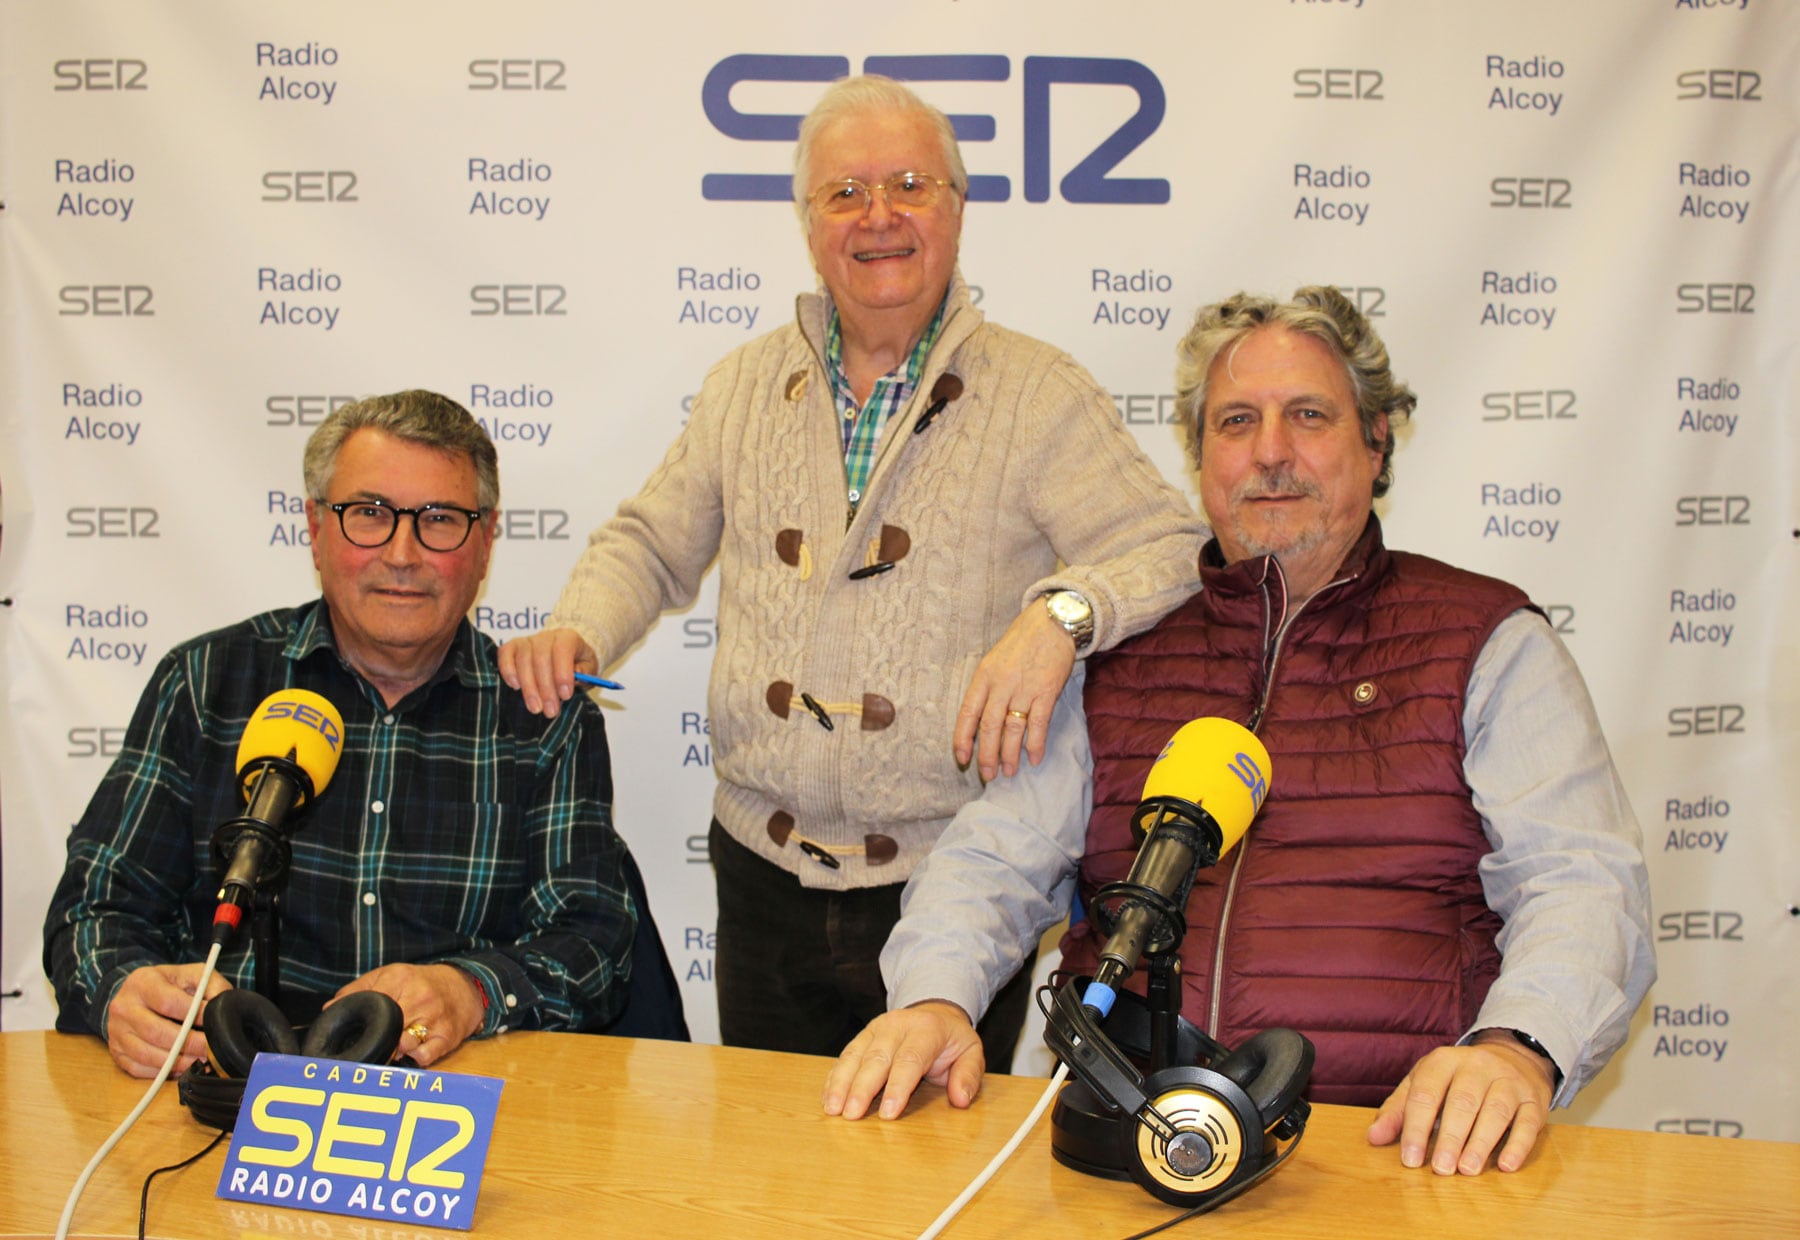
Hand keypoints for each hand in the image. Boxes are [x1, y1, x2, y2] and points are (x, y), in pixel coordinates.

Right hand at [105, 962, 233, 1078]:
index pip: (168, 1003)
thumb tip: (221, 1004)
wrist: (137, 993)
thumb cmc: (170, 984)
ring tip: (200, 1061)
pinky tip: (181, 1068)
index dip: (194, 1016)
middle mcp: (123, 1007)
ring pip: (146, 1054)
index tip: (213, 1024)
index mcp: (142, 982)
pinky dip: (161, 1072)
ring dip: (177, 1062)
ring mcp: (116, 1031)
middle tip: (210, 1050)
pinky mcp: (116, 1051)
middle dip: (188, 1044)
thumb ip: (211, 985)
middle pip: (156, 1032)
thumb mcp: (192, 974)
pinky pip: (138, 1068)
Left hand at [332, 963, 485, 1068]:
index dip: (361, 1022)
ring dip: (394, 1051)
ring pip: (404, 1045)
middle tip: (371, 1043)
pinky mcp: (447, 1037)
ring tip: (392, 1047)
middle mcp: (420, 999)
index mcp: (401, 981)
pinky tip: (411, 1052)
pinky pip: (424, 1057)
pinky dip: (414, 1058)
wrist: (465, 985)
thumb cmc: (421, 982)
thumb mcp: (391, 974)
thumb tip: (330, 1009)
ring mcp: (435, 1019)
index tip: (354, 1032)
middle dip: (376, 1039)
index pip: (371, 1004)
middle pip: (386, 1029)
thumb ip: (359, 989)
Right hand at [498, 627, 596, 717]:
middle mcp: (546, 636)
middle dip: (546, 688)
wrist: (564, 653)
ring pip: (523, 661)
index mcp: (567, 637)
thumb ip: (585, 672)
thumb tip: (576, 676)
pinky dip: (508, 670)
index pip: (562, 649)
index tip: (565, 696)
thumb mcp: (589, 668)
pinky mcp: (512, 647)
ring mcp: (527, 641)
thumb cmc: (577, 663)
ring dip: (529, 688)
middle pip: (541, 659)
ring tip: (536, 708)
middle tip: (550, 710)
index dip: (562, 673)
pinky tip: (515, 687)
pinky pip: (505, 655)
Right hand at [823, 1000, 984, 1119]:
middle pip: (876, 1057)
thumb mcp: (971, 1052)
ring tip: (832, 1109)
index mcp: (927, 1029)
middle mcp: (898, 1024)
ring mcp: (876, 1028)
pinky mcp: (863, 1035)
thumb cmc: (951, 1040)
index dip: (898, 1087)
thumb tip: (960, 1099)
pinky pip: (846, 1055)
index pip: (910, 1059)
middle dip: (862, 1088)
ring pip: (855, 1055)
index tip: (888, 1113)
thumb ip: (969, 1076)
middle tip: (851, 1115)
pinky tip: (828, 1097)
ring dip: (841, 1083)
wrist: (935, 1012)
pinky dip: (835, 1077)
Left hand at [953, 602, 1076, 780]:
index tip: (962, 758)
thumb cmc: (1022, 643)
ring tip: (1009, 772)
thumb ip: (987, 688)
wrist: (1053, 623)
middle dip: (987, 755)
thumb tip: (981, 722)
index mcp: (984, 676)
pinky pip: (1038, 724)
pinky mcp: (1047, 691)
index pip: (968, 712)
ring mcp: (1024, 688)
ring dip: (1010, 755)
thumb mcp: (994, 660)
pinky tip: (1034, 759)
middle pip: (989, 727)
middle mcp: (1002, 684)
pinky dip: (1035, 744)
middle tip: (987, 774)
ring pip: (1012, 729)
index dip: (963, 738)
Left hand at [1367, 1033, 1555, 1173]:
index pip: (1426, 1094)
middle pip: (1462, 1102)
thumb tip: (1374, 1137)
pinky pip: (1528, 1123)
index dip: (1416, 1127)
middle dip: (1450, 1137)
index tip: (1411, 1159)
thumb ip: (1399, 1110)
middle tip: (1440, 1169)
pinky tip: (1506, 1166)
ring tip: (1467, 1170)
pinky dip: (1518, 1145)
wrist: (1512, 1057)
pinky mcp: (1534, 1100)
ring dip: (1481, 1143)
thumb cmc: (1457, 1079)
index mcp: (1443, 1061)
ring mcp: (1508, 1081)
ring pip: (1496, 1111)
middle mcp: (1477, 1067)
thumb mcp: (1423, 1083)